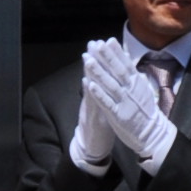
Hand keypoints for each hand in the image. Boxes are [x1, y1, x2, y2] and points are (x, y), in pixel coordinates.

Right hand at [67, 44, 118, 169]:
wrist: (93, 148)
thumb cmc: (101, 127)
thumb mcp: (103, 107)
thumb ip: (103, 92)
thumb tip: (103, 78)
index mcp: (100, 96)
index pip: (102, 74)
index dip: (103, 59)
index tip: (103, 42)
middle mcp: (93, 100)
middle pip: (94, 77)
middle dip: (95, 59)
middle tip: (93, 43)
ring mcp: (91, 108)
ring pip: (90, 88)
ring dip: (89, 73)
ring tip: (88, 57)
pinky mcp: (92, 120)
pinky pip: (91, 105)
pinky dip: (90, 94)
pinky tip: (87, 83)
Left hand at [81, 42, 175, 171]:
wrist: (152, 132)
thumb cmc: (144, 109)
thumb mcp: (141, 88)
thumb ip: (132, 74)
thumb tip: (125, 58)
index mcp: (137, 82)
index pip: (125, 64)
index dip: (116, 52)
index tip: (107, 40)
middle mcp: (131, 90)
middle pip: (117, 71)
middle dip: (106, 57)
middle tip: (95, 45)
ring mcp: (125, 102)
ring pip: (110, 85)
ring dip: (98, 72)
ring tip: (88, 61)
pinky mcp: (119, 115)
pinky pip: (107, 103)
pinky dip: (98, 93)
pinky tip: (89, 85)